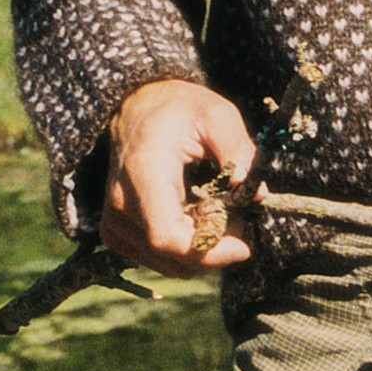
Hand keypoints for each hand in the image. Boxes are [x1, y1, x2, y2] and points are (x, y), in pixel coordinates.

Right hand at [99, 79, 257, 274]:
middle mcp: (121, 202)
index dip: (208, 252)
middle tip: (238, 219)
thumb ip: (238, 149)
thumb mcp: (216, 115)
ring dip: (200, 249)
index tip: (243, 247)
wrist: (135, 108)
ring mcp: (114, 220)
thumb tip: (257, 194)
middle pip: (170, 255)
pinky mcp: (115, 231)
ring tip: (218, 214)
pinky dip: (183, 249)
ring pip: (165, 262)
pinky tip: (194, 219)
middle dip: (213, 248)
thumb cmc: (178, 109)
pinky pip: (155, 258)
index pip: (166, 236)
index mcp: (143, 172)